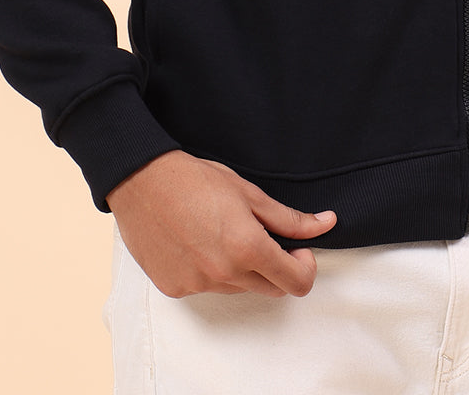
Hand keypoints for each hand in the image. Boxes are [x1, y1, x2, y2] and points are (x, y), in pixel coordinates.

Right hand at [107, 150, 337, 298]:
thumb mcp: (249, 193)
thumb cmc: (196, 180)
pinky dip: (210, 271)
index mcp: (248, 248)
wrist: (142, 181)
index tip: (298, 249)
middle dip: (276, 267)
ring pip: (238, 288)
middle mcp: (224, 274)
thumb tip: (327, 223)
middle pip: (270, 288)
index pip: (297, 283)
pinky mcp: (175, 289)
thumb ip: (289, 218)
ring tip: (220, 232)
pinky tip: (196, 242)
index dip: (305, 267)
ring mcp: (198, 285)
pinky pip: (207, 288)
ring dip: (241, 269)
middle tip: (261, 236)